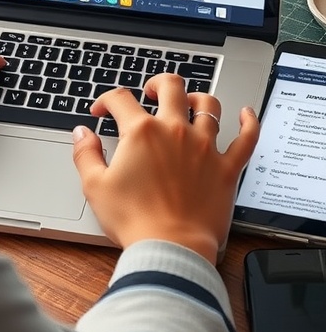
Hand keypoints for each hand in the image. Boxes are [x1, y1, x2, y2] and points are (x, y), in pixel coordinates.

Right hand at [72, 74, 258, 264]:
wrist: (171, 248)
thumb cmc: (134, 221)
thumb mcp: (95, 186)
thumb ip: (86, 153)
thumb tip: (82, 133)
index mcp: (142, 133)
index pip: (120, 99)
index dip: (105, 100)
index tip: (101, 112)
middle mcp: (175, 131)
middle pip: (171, 86)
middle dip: (157, 83)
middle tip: (150, 92)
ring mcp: (205, 147)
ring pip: (208, 105)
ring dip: (197, 98)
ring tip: (189, 102)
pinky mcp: (226, 167)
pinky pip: (246, 138)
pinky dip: (249, 122)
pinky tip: (246, 113)